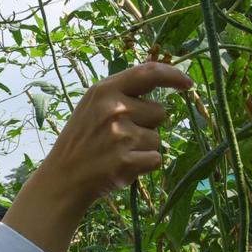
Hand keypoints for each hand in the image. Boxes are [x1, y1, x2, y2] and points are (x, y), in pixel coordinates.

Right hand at [4, 62, 191, 251]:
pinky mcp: (126, 161)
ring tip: (117, 154)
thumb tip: (162, 81)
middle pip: (159, 113)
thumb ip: (122, 93)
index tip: (188, 84)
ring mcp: (120, 136)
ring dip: (143, 148)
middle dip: (147, 125)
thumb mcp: (93, 106)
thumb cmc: (82, 141)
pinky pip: (155, 159)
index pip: (149, 73)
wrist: (63, 179)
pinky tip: (122, 167)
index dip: (173, 75)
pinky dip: (143, 166)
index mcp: (104, 90)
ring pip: (157, 139)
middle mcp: (113, 109)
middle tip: (119, 137)